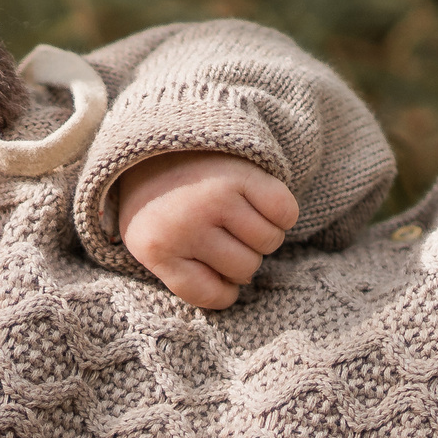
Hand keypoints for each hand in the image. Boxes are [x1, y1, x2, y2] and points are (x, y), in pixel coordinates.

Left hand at [112, 151, 298, 309]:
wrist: (155, 142)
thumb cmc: (157, 204)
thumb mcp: (151, 244)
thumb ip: (185, 275)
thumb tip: (238, 288)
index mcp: (157, 250)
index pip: (212, 295)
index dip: (223, 290)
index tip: (217, 275)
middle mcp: (186, 225)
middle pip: (245, 268)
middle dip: (242, 258)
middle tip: (226, 237)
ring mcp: (216, 197)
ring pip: (269, 242)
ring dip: (263, 236)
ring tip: (241, 220)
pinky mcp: (243, 174)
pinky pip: (286, 212)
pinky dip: (282, 215)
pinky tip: (261, 206)